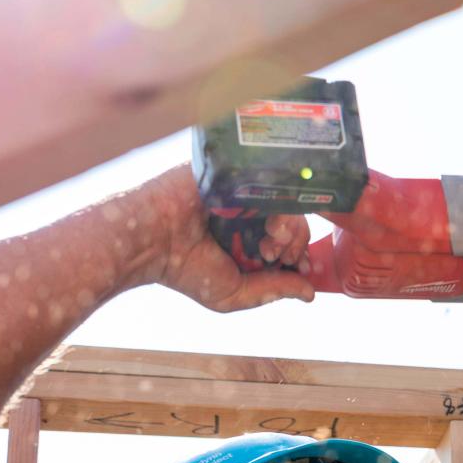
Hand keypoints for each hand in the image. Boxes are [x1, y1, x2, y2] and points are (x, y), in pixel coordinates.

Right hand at [142, 166, 314, 311]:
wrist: (151, 240)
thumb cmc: (186, 269)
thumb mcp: (235, 293)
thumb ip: (274, 290)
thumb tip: (310, 294)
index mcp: (249, 235)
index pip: (291, 238)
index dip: (302, 253)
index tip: (302, 267)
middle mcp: (250, 209)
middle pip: (296, 217)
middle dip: (296, 242)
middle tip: (276, 255)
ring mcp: (245, 187)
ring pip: (289, 199)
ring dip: (290, 226)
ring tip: (270, 241)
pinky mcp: (237, 168)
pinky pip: (274, 177)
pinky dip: (281, 202)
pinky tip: (268, 223)